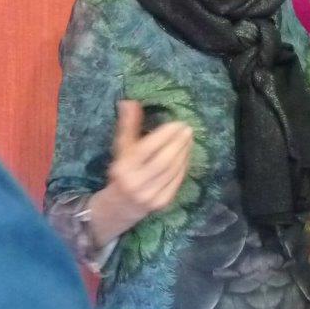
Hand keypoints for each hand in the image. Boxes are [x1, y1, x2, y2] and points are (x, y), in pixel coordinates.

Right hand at [98, 100, 193, 228]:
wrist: (120, 206)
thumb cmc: (122, 171)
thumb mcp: (121, 149)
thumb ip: (127, 126)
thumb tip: (129, 101)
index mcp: (124, 168)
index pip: (147, 149)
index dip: (164, 135)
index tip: (177, 123)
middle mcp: (136, 183)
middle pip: (163, 161)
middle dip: (178, 144)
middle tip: (187, 129)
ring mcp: (150, 195)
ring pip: (172, 171)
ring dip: (184, 153)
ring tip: (189, 139)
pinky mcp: (161, 203)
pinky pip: (176, 181)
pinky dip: (184, 166)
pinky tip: (186, 154)